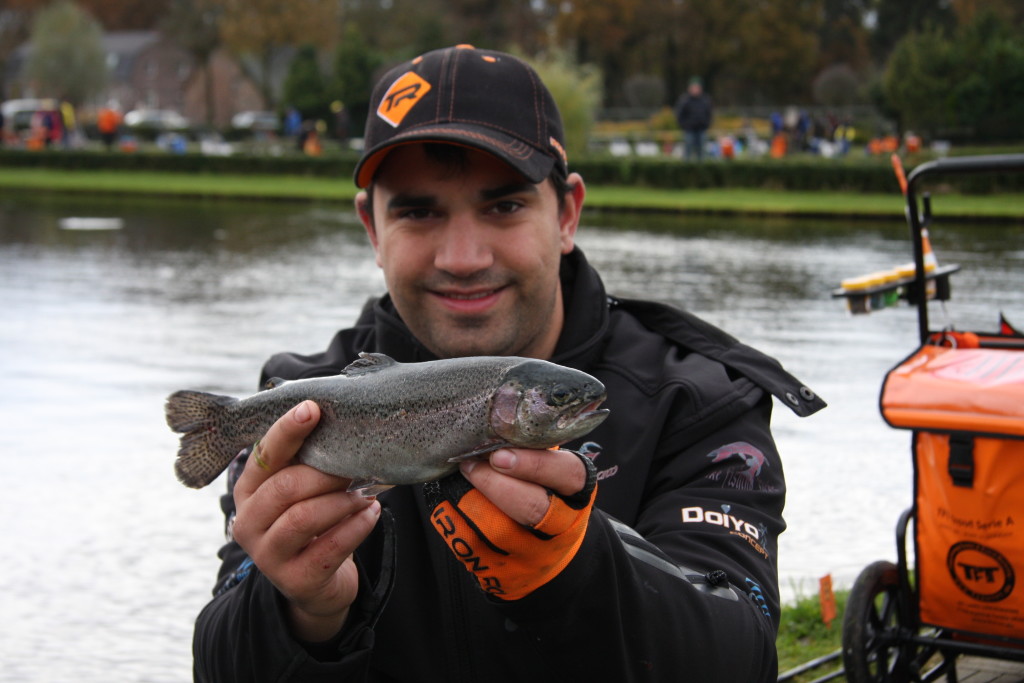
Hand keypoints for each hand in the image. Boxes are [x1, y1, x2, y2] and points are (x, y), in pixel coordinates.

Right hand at [230, 401, 381, 641]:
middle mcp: (248, 522)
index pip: (264, 456)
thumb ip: (308, 462)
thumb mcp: (302, 491)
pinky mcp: (295, 580)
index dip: (286, 431)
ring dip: (341, 501)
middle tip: (353, 468)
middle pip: (284, 487)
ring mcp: (268, 555)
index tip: (312, 409)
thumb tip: (341, 422)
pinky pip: (330, 547)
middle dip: (325, 473)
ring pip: (304, 517)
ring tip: (364, 494)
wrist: (316, 584)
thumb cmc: (312, 524)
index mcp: (248, 491)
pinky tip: (371, 512)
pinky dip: (357, 526)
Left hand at [426, 447, 596, 600]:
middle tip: (468, 463)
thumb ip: (532, 448)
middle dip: (493, 484)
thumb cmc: (543, 493)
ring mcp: (533, 554)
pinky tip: (450, 502)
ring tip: (457, 477)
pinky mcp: (504, 573)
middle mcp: (561, 525)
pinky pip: (471, 547)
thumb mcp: (550, 470)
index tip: (499, 455)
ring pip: (496, 529)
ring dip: (468, 500)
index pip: (565, 473)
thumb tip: (492, 419)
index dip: (532, 464)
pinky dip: (453, 521)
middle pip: (530, 507)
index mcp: (577, 491)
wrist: (547, 557)